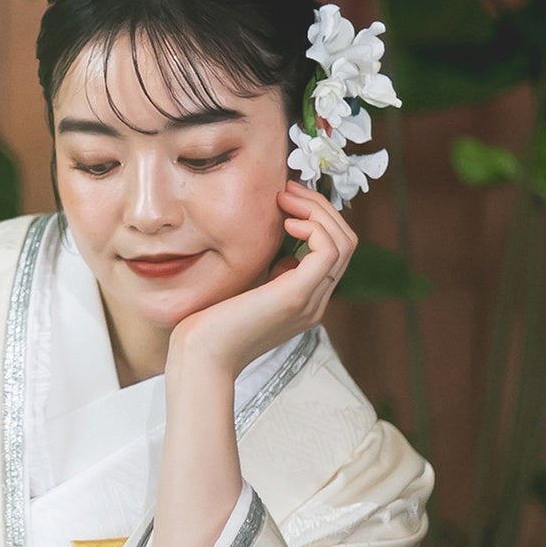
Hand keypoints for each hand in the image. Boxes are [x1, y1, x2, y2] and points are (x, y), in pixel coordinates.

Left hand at [166, 182, 355, 383]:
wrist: (199, 357)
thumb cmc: (210, 324)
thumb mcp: (247, 287)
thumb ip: (268, 269)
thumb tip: (282, 241)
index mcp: (306, 299)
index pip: (334, 250)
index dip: (316, 216)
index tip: (285, 198)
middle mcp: (316, 301)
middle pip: (345, 241)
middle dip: (320, 207)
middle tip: (288, 189)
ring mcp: (310, 300)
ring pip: (344, 242)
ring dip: (317, 211)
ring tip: (285, 199)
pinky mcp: (296, 296)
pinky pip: (329, 251)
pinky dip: (314, 227)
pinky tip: (287, 223)